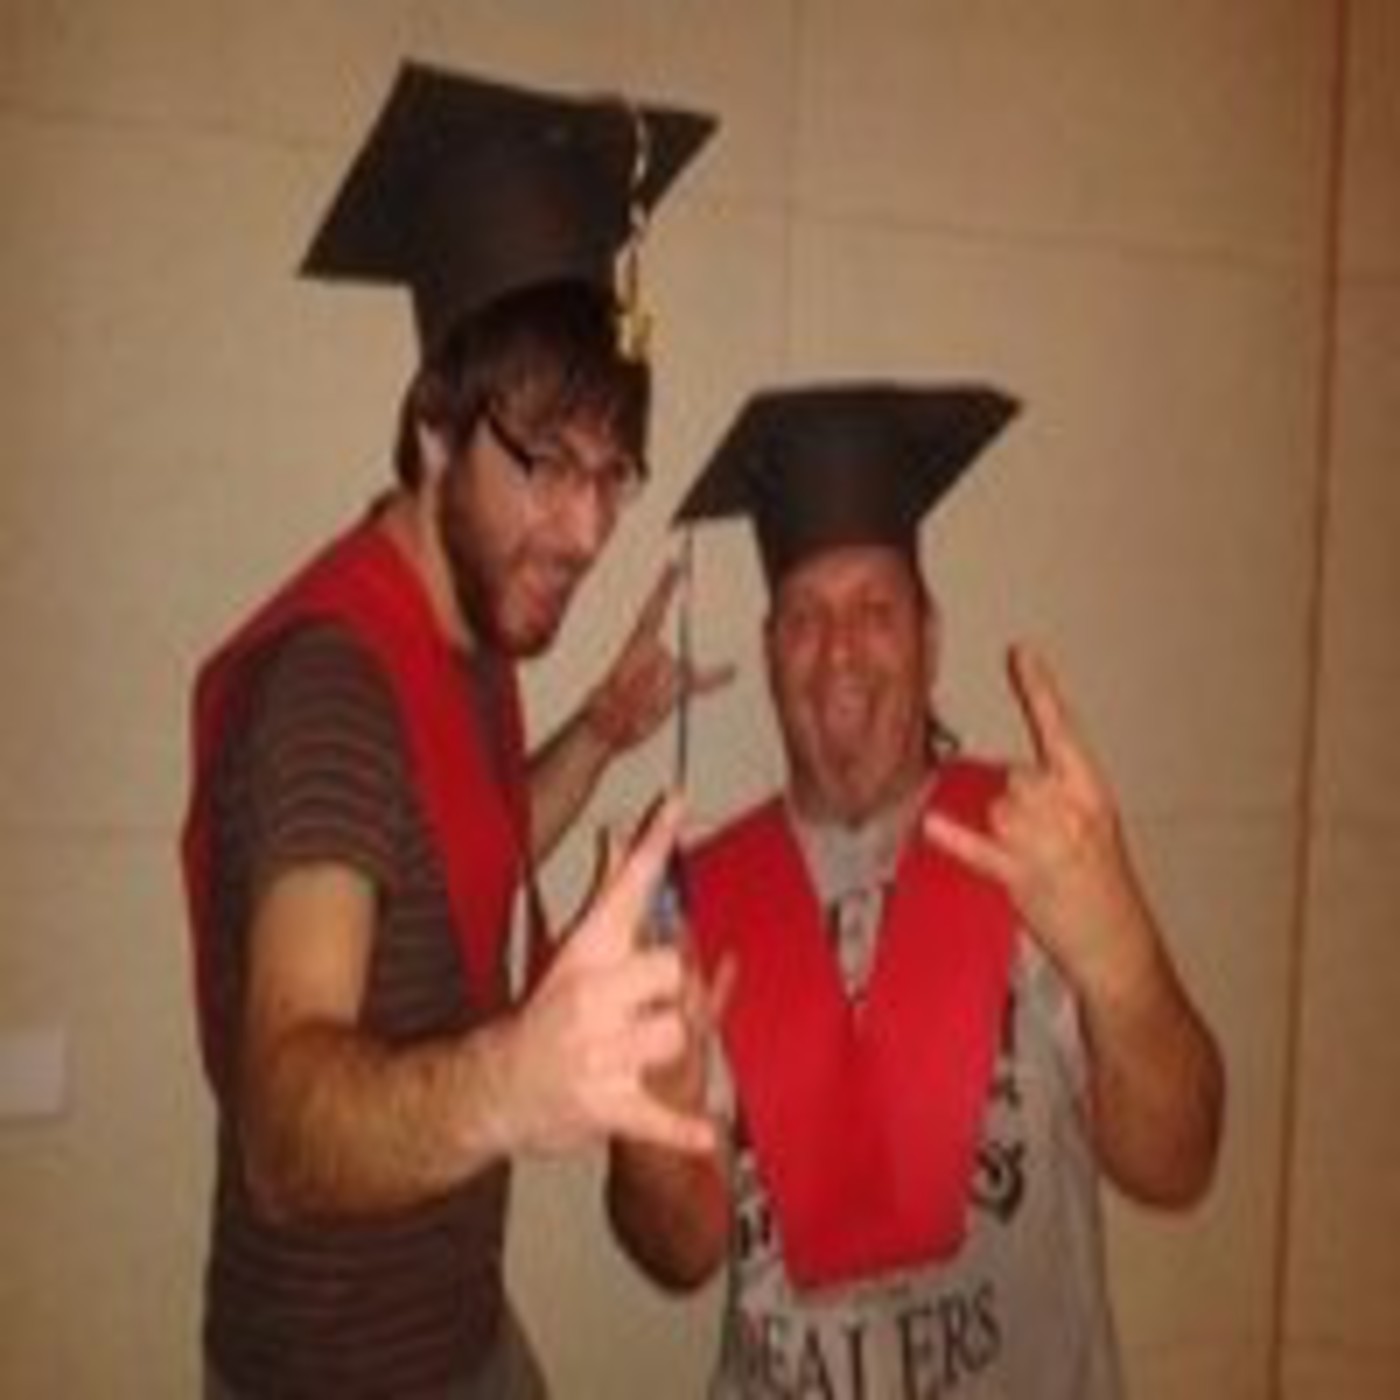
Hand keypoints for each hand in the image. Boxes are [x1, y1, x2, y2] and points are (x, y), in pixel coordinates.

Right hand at [494, 795, 719, 1156]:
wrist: (491, 1090)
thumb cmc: (544, 1017)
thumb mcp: (571, 953)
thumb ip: (606, 895)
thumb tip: (618, 834)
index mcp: (584, 955)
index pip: (624, 886)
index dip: (652, 842)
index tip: (676, 801)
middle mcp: (589, 997)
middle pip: (669, 969)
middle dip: (670, 988)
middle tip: (645, 1005)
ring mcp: (597, 1052)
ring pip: (674, 1034)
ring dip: (666, 1048)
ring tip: (635, 1055)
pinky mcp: (607, 1104)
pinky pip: (660, 1115)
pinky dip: (683, 1130)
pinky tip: (706, 1135)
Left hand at [583, 561, 734, 753]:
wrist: (606, 731)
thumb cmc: (610, 708)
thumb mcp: (630, 688)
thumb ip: (654, 674)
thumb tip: (671, 664)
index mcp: (638, 645)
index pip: (655, 607)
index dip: (665, 585)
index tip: (674, 564)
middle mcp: (653, 653)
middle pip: (676, 648)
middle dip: (668, 669)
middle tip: (643, 692)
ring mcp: (663, 670)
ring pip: (685, 670)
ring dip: (673, 686)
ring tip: (646, 703)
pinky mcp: (673, 688)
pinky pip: (699, 679)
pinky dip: (715, 676)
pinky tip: (730, 671)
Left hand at [923, 644, 1159, 997]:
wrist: (1121, 946)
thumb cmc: (1105, 888)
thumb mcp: (1094, 828)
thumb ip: (1056, 796)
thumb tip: (1013, 781)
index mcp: (1092, 791)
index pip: (1061, 728)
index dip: (1040, 689)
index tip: (1021, 650)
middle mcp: (1071, 809)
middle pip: (1014, 777)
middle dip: (1016, 806)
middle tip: (1042, 846)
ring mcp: (1048, 842)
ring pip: (997, 809)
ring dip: (1002, 835)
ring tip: (1033, 866)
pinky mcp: (1023, 877)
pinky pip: (979, 848)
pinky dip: (954, 838)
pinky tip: (932, 826)